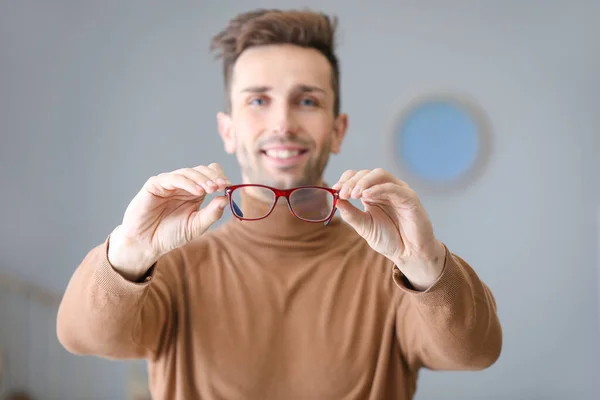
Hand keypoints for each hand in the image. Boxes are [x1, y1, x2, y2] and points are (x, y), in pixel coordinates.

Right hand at [108, 163, 230, 279]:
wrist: (147, 244)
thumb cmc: (171, 235)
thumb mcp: (197, 226)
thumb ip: (212, 213)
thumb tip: (227, 198)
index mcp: (195, 192)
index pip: (210, 176)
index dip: (220, 178)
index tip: (228, 186)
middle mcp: (183, 185)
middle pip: (201, 170)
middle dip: (214, 177)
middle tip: (222, 186)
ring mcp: (169, 183)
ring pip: (188, 172)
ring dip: (202, 179)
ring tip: (211, 189)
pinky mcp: (155, 184)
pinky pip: (173, 178)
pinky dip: (187, 183)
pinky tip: (197, 191)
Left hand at [332, 168, 445, 290]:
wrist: (408, 254)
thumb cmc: (389, 239)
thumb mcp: (364, 227)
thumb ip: (351, 214)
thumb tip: (335, 200)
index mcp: (373, 194)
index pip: (358, 177)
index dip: (346, 180)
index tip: (335, 190)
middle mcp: (385, 189)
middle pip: (367, 173)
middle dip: (352, 182)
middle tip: (343, 194)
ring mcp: (398, 191)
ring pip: (380, 174)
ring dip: (364, 182)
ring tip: (353, 194)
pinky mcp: (410, 198)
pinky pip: (393, 187)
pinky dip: (378, 189)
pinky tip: (366, 196)